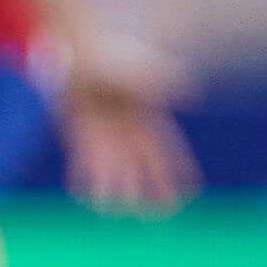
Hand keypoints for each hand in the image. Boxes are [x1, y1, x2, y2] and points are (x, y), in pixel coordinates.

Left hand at [56, 30, 195, 215]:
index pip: (169, 150)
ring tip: (113, 208)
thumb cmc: (109, 55)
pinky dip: (84, 175)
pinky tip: (81, 194)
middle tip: (159, 214)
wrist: (75, 51)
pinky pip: (83, 159)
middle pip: (144, 166)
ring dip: (116, 186)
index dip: (179, 171)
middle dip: (153, 189)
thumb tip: (191, 94)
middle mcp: (128, 130)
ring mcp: (104, 133)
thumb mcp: (132, 66)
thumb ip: (156, 80)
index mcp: (150, 116)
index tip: (188, 192)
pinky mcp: (80, 132)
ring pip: (115, 167)